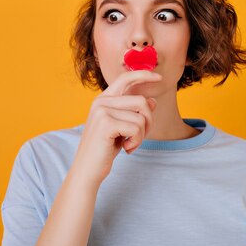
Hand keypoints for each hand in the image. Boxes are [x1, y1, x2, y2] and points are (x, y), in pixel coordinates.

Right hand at [71, 70, 161, 186]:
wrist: (87, 170)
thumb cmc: (104, 149)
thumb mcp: (122, 129)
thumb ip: (134, 113)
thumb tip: (152, 101)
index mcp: (103, 99)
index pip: (125, 78)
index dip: (144, 75)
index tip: (159, 77)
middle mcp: (101, 101)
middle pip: (141, 101)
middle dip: (148, 122)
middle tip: (139, 137)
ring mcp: (102, 111)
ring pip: (141, 117)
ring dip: (141, 135)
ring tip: (129, 144)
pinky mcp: (106, 124)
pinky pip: (137, 128)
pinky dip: (136, 141)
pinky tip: (126, 148)